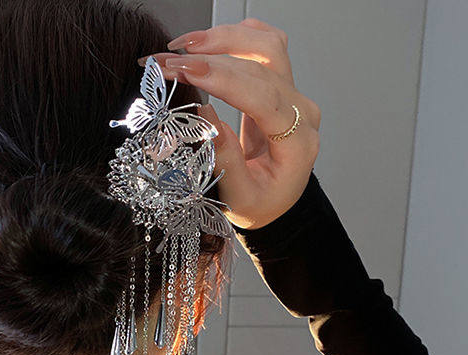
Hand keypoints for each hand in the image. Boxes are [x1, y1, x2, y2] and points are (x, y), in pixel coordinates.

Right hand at [140, 17, 320, 229]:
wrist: (275, 203)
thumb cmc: (260, 205)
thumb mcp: (240, 199)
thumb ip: (226, 161)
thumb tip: (205, 116)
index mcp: (298, 143)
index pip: (263, 97)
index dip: (223, 78)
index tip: (186, 70)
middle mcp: (302, 112)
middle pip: (260, 66)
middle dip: (209, 59)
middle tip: (165, 63)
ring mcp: (294, 95)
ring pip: (265, 46)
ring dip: (222, 38)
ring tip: (181, 47)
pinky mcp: (280, 86)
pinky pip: (264, 46)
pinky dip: (235, 37)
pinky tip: (207, 42)